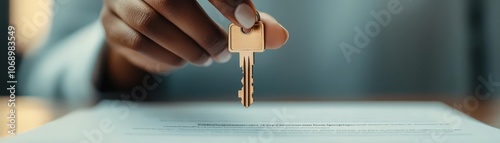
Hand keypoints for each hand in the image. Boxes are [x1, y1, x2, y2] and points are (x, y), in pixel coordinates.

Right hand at [100, 0, 287, 88]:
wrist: (142, 14)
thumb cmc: (188, 7)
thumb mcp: (221, 5)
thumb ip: (248, 20)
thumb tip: (279, 36)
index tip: (247, 21)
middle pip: (171, 2)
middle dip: (205, 33)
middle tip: (225, 51)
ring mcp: (120, 0)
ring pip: (153, 26)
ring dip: (187, 49)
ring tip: (206, 57)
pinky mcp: (111, 24)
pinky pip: (137, 45)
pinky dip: (167, 59)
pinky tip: (181, 60)